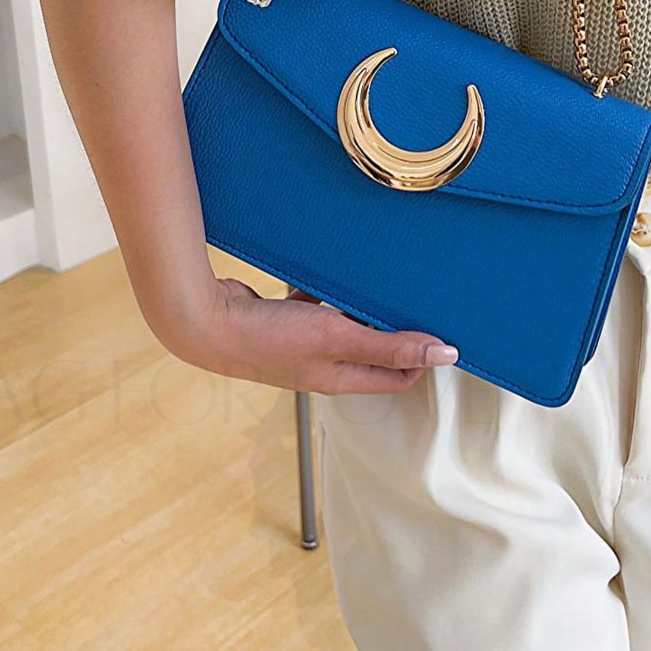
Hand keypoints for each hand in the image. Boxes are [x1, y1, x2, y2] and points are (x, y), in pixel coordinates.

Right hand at [153, 270, 460, 394]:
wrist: (206, 323)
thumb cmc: (269, 338)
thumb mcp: (339, 338)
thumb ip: (391, 345)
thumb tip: (445, 355)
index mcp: (343, 379)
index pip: (398, 376)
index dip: (423, 356)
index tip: (441, 326)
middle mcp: (325, 366)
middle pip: (374, 349)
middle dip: (394, 325)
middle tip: (414, 294)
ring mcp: (304, 345)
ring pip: (345, 324)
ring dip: (360, 305)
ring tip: (376, 278)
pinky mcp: (285, 322)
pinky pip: (317, 306)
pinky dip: (325, 291)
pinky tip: (327, 271)